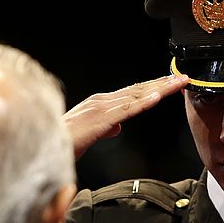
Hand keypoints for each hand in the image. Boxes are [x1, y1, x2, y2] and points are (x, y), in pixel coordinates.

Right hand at [65, 74, 188, 159]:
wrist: (39, 145)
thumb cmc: (63, 143)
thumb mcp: (89, 134)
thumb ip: (105, 128)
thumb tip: (118, 127)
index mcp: (100, 104)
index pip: (133, 93)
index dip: (154, 86)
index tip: (172, 82)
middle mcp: (102, 101)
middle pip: (139, 90)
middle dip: (163, 83)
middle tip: (184, 77)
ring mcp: (101, 108)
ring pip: (137, 97)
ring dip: (160, 88)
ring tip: (178, 83)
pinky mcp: (99, 120)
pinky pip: (126, 111)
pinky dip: (143, 102)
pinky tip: (157, 97)